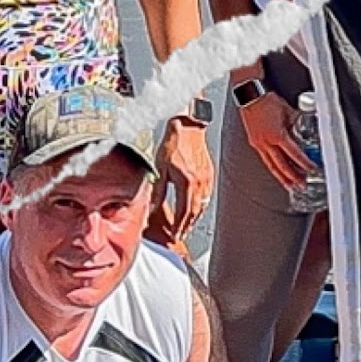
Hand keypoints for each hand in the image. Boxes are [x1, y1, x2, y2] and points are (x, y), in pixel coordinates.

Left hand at [152, 118, 214, 242]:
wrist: (188, 126)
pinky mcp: (209, 172)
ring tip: (188, 225)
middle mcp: (200, 182)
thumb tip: (151, 206)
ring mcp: (207, 178)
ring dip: (195, 217)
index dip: (179, 227)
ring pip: (203, 205)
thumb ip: (158, 190)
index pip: (184, 212)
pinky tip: (196, 206)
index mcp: (187, 182)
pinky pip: (207, 195)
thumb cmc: (173, 142)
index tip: (175, 235)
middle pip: (196, 212)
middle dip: (188, 226)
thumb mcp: (160, 167)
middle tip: (181, 235)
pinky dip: (201, 205)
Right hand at [239, 93, 315, 189]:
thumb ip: (298, 121)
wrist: (250, 95)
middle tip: (301, 185)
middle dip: (292, 177)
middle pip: (281, 165)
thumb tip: (307, 126)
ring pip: (271, 165)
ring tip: (289, 185)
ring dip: (281, 177)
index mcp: (277, 135)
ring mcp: (258, 144)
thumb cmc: (267, 100)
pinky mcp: (254, 142)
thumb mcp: (288, 110)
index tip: (312, 169)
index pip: (294, 154)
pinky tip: (277, 171)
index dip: (304, 163)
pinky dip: (272, 167)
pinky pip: (265, 159)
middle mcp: (266, 142)